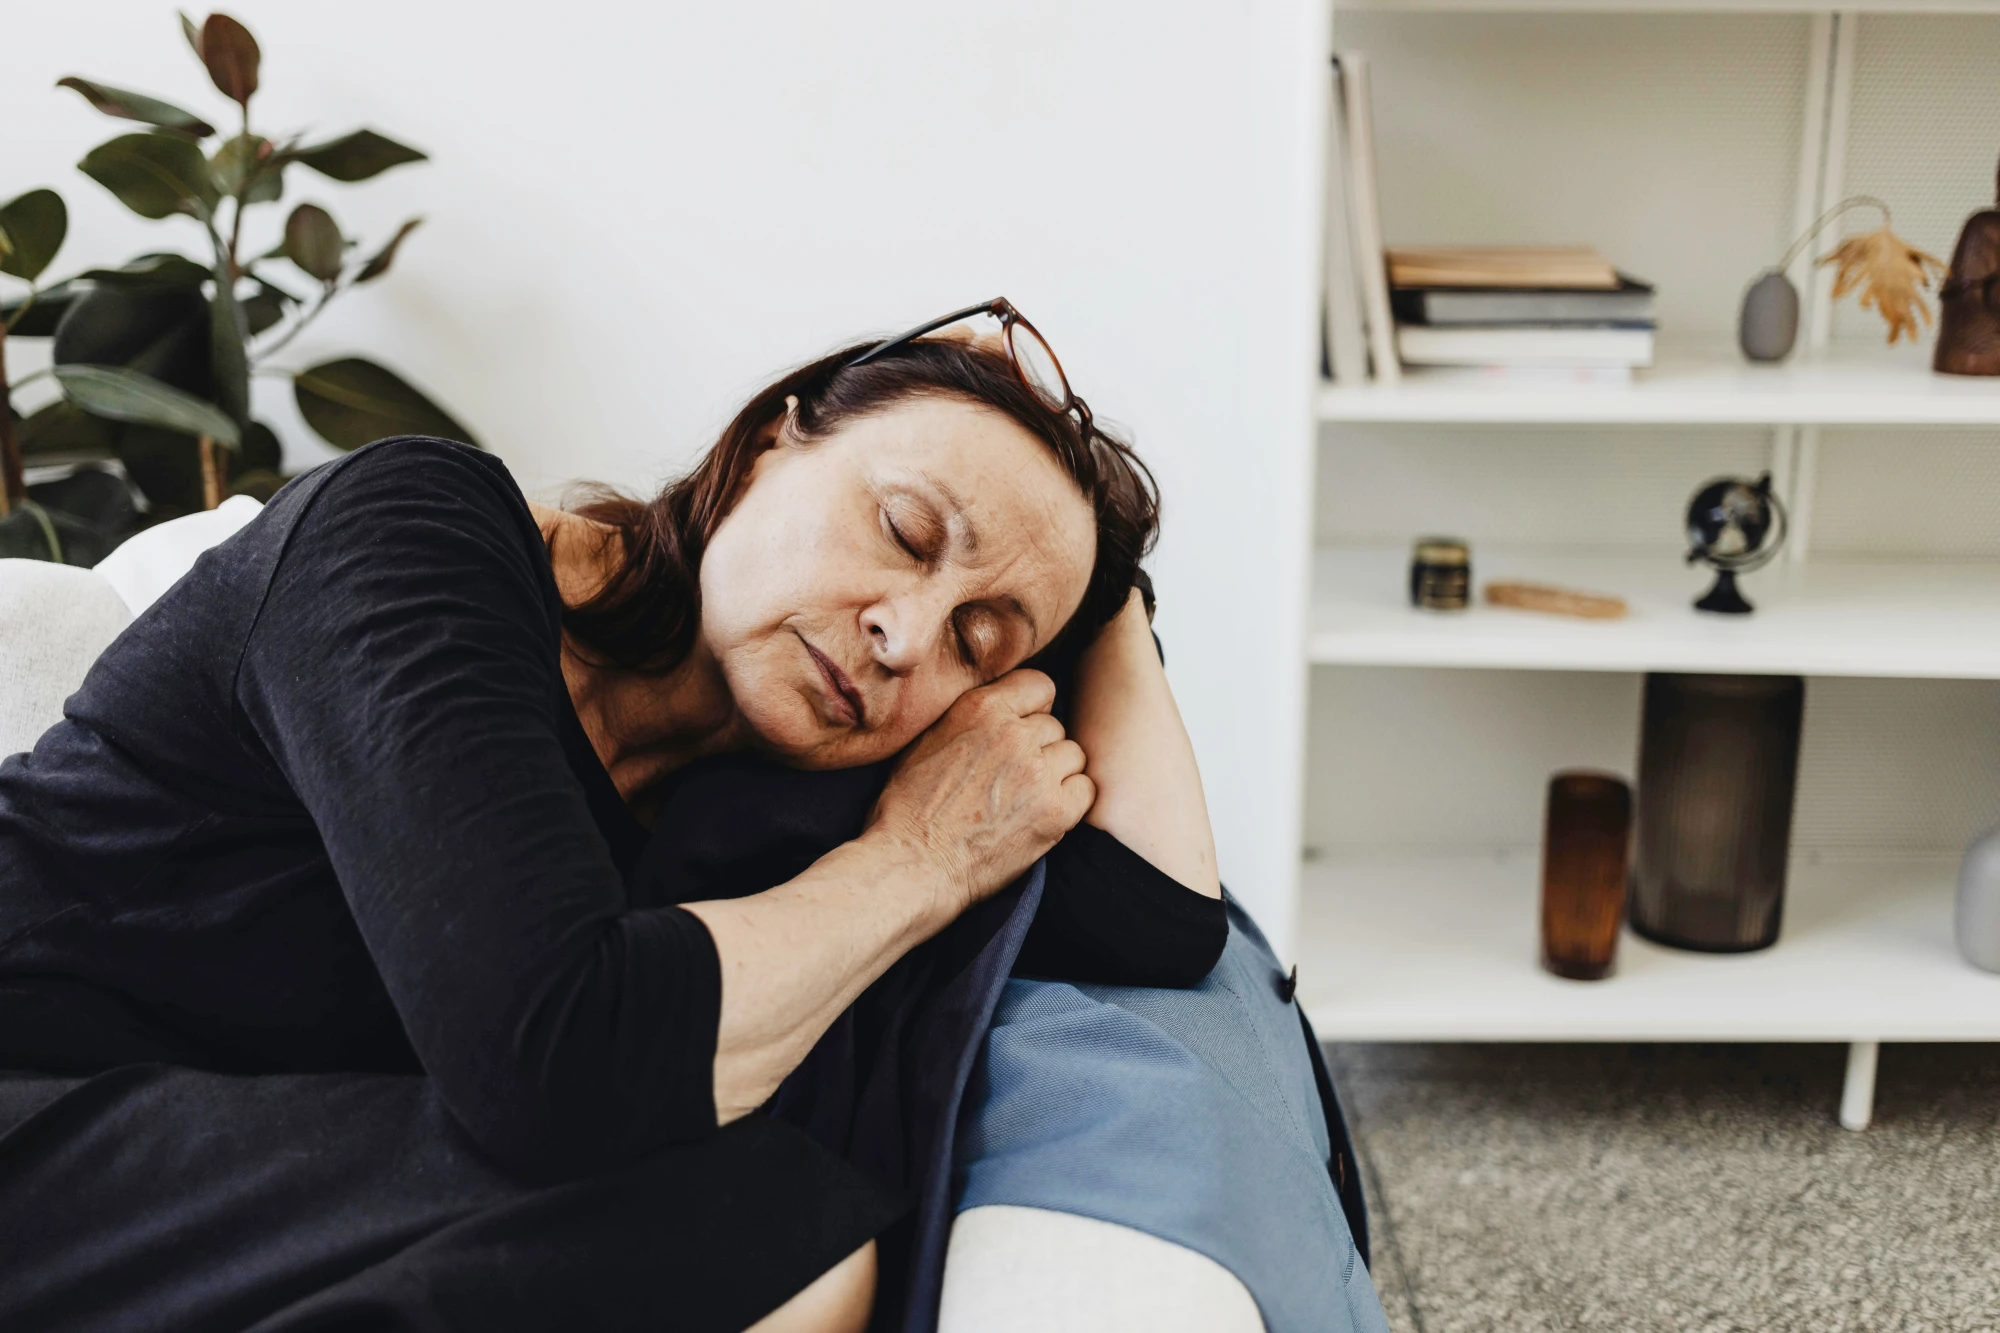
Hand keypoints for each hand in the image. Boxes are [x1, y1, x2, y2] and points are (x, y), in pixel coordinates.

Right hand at [867, 669, 1094, 918]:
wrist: (912, 862)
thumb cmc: (909, 806)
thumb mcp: (928, 738)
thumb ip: (971, 716)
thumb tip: (1005, 706)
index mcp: (981, 708)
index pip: (1040, 686)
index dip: (1033, 709)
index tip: (1021, 730)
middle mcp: (1014, 734)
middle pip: (1054, 726)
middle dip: (1039, 748)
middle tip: (1013, 777)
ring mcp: (1038, 772)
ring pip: (1073, 755)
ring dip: (1056, 774)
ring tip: (1026, 797)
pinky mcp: (1055, 811)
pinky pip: (1085, 789)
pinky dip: (1070, 801)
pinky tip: (1042, 814)